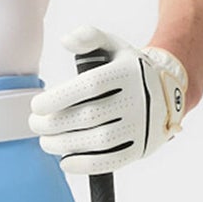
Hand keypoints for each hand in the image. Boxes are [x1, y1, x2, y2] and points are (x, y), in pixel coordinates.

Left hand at [27, 21, 187, 170]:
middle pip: (90, 116)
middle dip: (55, 124)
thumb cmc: (128, 68)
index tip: (36, 106)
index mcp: (127, 72)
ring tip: (45, 141)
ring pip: (99, 140)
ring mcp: (142, 126)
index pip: (90, 86)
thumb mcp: (113, 46)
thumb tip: (66, 40)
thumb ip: (89, 37)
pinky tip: (65, 162)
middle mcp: (138, 99)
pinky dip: (86, 165)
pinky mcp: (141, 147)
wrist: (167, 92)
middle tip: (35, 124)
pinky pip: (113, 161)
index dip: (59, 97)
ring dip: (65, 144)